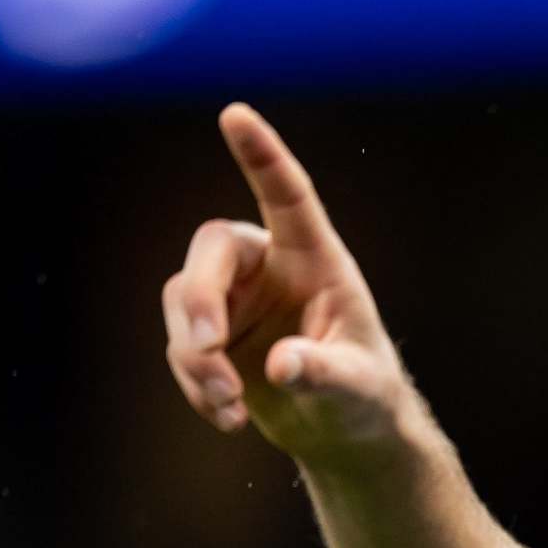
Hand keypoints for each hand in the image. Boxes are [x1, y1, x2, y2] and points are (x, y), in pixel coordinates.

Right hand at [161, 103, 414, 461]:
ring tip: (230, 405)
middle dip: (199, 299)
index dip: (262, 156)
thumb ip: (324, 373)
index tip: (235, 114)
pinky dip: (196, 385)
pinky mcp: (211, 335)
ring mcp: (234, 300)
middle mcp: (268, 268)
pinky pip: (181, 347)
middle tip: (206, 349)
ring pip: (183, 301)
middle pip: (210, 252)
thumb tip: (281, 367)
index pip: (286, 197)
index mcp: (315, 261)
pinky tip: (227, 419)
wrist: (346, 434)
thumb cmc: (366, 398)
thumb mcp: (357, 388)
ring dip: (196, 357)